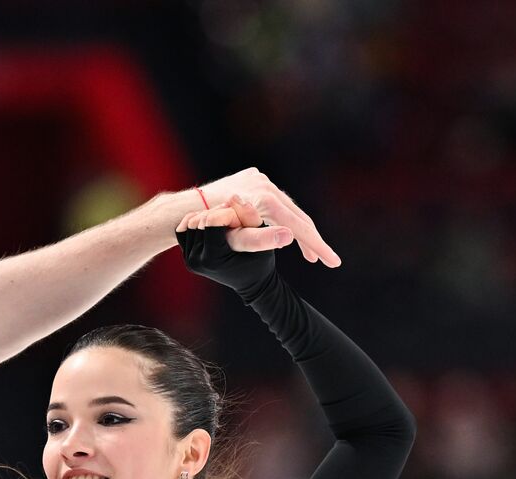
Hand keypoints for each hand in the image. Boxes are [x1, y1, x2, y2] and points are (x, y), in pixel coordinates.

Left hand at [175, 209, 282, 301]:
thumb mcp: (262, 240)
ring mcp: (189, 258)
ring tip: (227, 224)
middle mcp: (196, 260)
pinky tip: (214, 225)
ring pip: (191, 220)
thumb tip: (235, 196)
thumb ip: (251, 218)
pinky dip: (198, 220)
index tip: (241, 223)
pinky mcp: (186, 254)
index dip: (230, 214)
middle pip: (200, 218)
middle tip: (236, 222)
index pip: (212, 220)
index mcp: (213, 259)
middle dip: (220, 214)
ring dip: (210, 215)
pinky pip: (185, 227)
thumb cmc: (261, 262)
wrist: (251, 282)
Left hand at [196, 168, 339, 266]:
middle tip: (326, 261)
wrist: (182, 211)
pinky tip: (288, 232)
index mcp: (262, 197)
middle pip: (294, 214)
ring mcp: (258, 179)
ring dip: (296, 229)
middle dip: (310, 239)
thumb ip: (260, 238)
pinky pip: (274, 202)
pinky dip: (281, 218)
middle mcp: (263, 183)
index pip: (296, 224)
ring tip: (309, 255)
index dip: (316, 245)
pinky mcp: (252, 179)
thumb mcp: (233, 239)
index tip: (333, 262)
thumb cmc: (206, 230)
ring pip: (285, 208)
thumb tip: (290, 236)